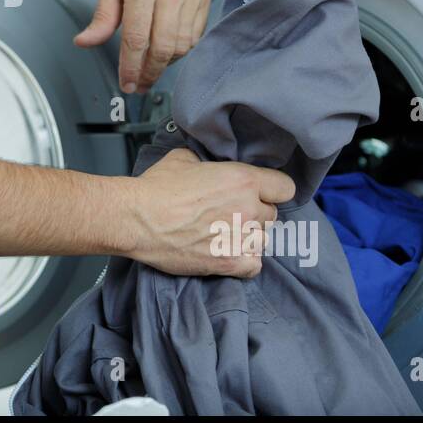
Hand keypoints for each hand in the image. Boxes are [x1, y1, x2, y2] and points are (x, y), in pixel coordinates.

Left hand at [73, 0, 210, 93]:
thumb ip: (102, 14)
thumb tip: (87, 42)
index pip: (137, 39)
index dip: (130, 68)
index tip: (126, 82)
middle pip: (163, 48)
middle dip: (149, 73)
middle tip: (138, 84)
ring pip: (183, 45)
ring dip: (165, 63)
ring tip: (150, 67)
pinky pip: (196, 33)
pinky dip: (182, 48)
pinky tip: (168, 49)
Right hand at [114, 148, 295, 277]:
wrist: (137, 218)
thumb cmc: (156, 189)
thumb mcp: (184, 158)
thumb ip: (209, 162)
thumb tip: (209, 164)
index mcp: (243, 179)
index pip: (285, 187)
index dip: (272, 189)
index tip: (263, 192)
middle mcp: (248, 208)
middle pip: (271, 214)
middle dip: (255, 212)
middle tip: (232, 212)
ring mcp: (240, 238)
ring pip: (263, 239)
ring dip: (248, 236)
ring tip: (225, 233)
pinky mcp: (229, 262)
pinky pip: (254, 265)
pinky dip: (245, 260)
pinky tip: (228, 251)